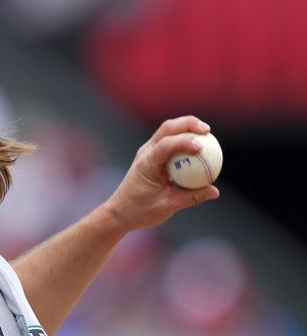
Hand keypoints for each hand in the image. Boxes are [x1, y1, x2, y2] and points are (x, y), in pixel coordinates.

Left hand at [104, 115, 219, 231]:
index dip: (184, 142)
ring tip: (206, 132)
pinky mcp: (152, 155)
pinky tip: (198, 144)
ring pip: (168, 130)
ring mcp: (148, 151)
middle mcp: (146, 153)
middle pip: (168, 128)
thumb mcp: (167, 206)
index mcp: (146, 164)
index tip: (201, 147)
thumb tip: (215, 191)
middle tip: (208, 130)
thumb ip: (191, 197)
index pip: (165, 145)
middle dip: (188, 124)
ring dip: (186, 127)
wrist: (120, 212)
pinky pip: (170, 140)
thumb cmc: (140, 210)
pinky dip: (183, 138)